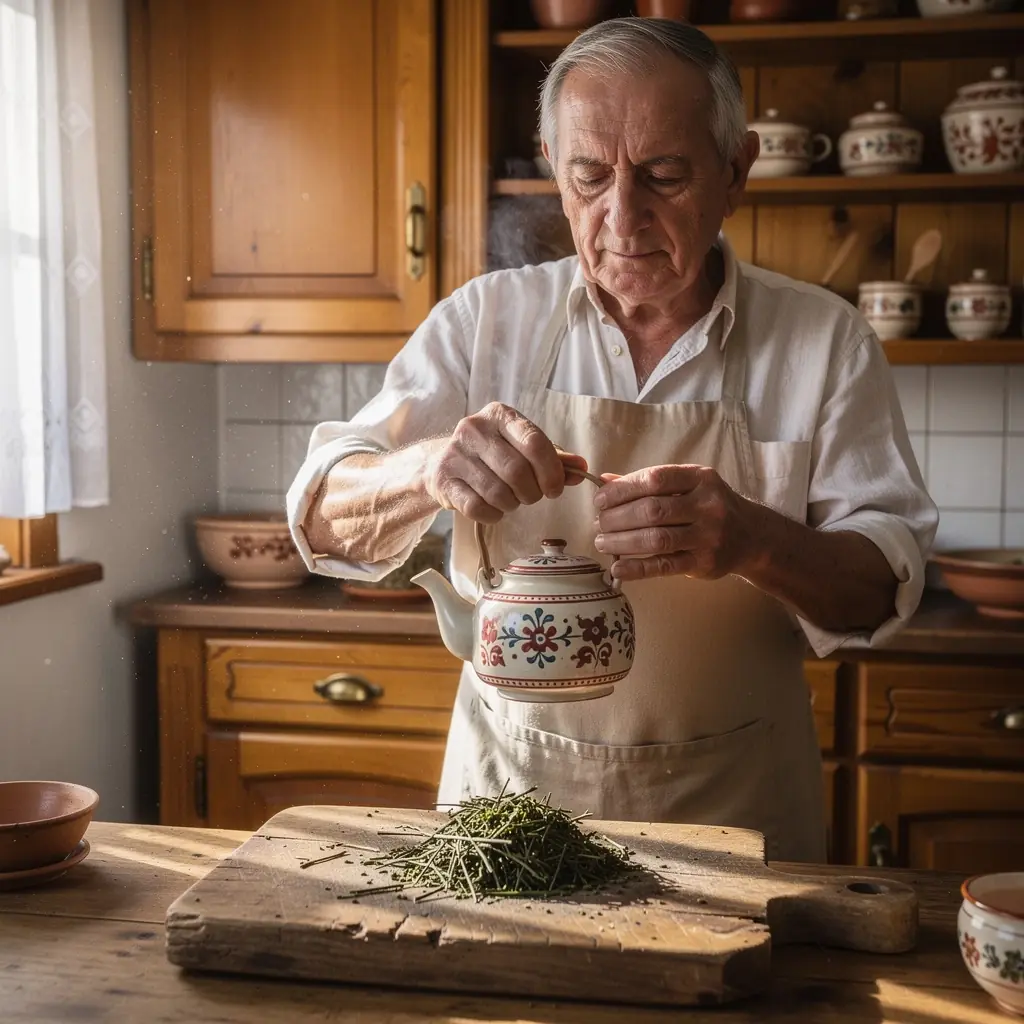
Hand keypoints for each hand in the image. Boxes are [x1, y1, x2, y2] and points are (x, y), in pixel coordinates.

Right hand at [424, 402, 587, 523]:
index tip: (555, 488)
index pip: (534, 442)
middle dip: (531, 492)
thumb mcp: (521, 448)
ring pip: (497, 492)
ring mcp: (455, 454)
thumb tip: (581, 468)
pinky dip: (493, 515)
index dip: (551, 471)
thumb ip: (553, 457)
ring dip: (511, 504)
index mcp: (499, 415)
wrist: (441, 463)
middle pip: (517, 471)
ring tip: (510, 500)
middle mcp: (474, 429)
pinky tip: (493, 508)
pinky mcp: (442, 480)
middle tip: (530, 496)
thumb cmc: (491, 455)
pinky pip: (477, 507)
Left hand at [593, 464, 759, 581]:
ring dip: (622, 542)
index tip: (600, 500)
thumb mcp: (687, 486)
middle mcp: (708, 505)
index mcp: (700, 478)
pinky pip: (665, 566)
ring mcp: (708, 535)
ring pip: (656, 539)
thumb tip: (605, 481)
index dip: (622, 489)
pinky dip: (637, 569)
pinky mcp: (705, 563)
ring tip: (603, 543)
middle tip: (600, 524)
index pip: (655, 479)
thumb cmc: (708, 506)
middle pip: (652, 510)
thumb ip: (648, 483)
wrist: (752, 536)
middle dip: (617, 518)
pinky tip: (617, 569)